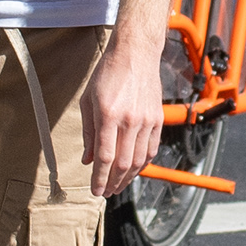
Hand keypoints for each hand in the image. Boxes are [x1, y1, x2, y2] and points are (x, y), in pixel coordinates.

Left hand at [81, 30, 164, 200]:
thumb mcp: (89, 100)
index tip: (95, 191)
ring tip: (118, 185)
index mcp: (109, 115)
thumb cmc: (109, 73)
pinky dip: (143, 164)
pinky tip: (134, 170)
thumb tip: (88, 159)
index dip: (99, 178)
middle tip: (106, 192)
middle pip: (123, 163)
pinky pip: (151, 149)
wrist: (136, 53)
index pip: (104, 157)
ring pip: (139, 160)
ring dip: (128, 177)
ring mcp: (146, 120)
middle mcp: (130, 120)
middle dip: (113, 182)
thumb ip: (89, 132)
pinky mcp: (158, 119)